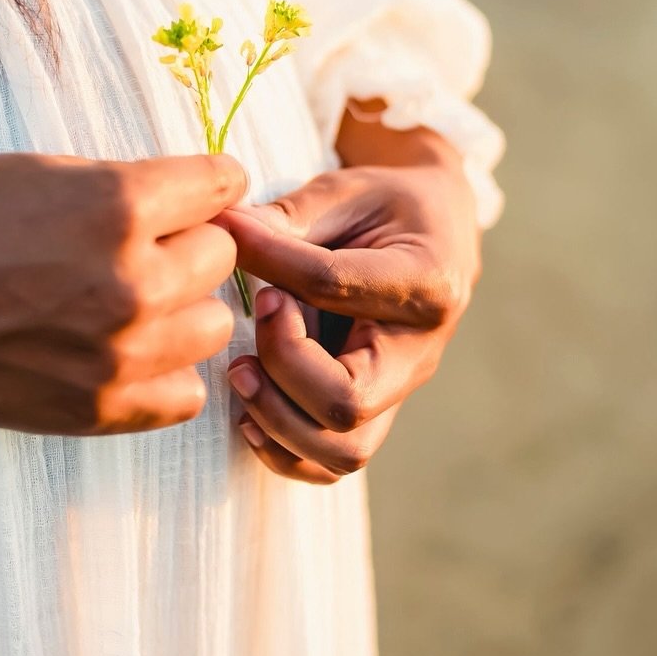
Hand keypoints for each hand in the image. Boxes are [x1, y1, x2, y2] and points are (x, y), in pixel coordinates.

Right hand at [0, 150, 244, 436]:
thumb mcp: (44, 172)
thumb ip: (129, 187)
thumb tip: (199, 198)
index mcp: (118, 207)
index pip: (220, 186)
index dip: (205, 185)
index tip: (192, 193)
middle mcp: (130, 281)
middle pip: (220, 257)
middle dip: (188, 243)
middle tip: (144, 244)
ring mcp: (117, 353)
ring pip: (211, 326)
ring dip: (182, 307)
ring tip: (133, 298)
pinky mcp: (97, 408)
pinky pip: (184, 394)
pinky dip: (166, 371)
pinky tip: (128, 349)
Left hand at [216, 153, 479, 483]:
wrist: (435, 232)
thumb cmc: (386, 207)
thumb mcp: (347, 191)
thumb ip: (289, 217)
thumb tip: (221, 233)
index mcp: (426, 281)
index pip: (337, 285)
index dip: (273, 263)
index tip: (235, 238)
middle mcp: (419, 351)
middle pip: (348, 403)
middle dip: (280, 367)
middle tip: (255, 315)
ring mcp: (398, 392)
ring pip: (342, 450)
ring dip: (276, 417)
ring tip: (241, 370)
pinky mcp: (374, 413)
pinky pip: (331, 464)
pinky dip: (282, 450)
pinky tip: (250, 409)